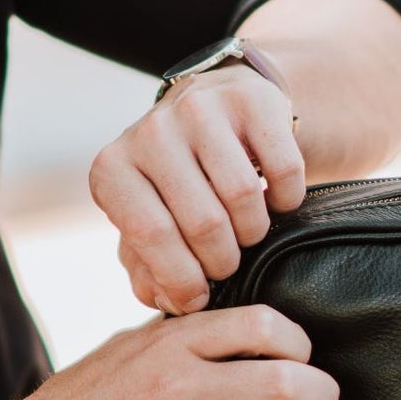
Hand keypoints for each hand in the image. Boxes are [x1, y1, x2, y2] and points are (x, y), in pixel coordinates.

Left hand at [88, 63, 305, 313]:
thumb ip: (149, 270)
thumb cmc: (179, 182)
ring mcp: (199, 109)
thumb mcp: (151, 221)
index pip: (151, 236)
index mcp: (113, 169)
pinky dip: (288, 198)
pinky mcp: (249, 98)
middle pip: (204, 222)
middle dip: (224, 261)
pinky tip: (275, 200)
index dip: (183, 279)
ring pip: (244, 196)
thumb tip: (173, 300)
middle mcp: (150, 132)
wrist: (217, 109)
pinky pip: (283, 169)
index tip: (201, 297)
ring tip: (248, 232)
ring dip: (256, 231)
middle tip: (229, 263)